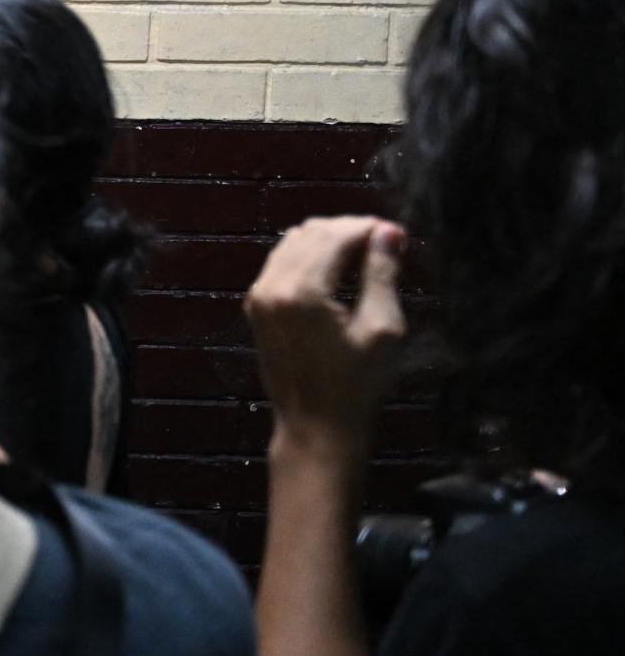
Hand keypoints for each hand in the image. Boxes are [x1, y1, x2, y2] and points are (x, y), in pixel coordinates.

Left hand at [246, 215, 407, 460]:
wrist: (315, 426)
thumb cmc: (356, 384)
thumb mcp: (381, 328)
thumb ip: (381, 274)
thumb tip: (387, 233)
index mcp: (301, 290)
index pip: (334, 235)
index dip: (368, 228)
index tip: (398, 235)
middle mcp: (271, 286)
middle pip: (311, 233)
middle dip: (349, 231)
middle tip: (387, 243)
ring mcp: (258, 296)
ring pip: (293, 243)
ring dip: (329, 241)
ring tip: (367, 255)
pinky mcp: (256, 307)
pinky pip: (281, 263)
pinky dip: (310, 257)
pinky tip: (339, 271)